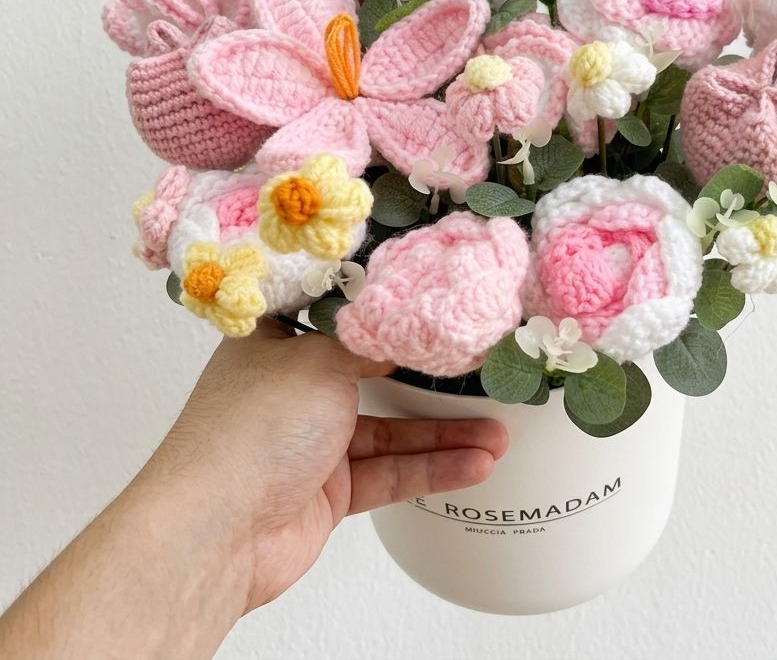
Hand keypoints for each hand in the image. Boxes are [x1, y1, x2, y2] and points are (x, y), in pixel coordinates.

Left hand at [141, 320, 507, 612]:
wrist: (217, 533)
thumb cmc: (249, 431)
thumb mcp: (319, 360)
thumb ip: (369, 343)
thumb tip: (404, 325)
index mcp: (276, 345)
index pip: (337, 319)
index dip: (382, 312)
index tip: (431, 305)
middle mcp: (294, 391)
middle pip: (373, 377)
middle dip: (428, 382)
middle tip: (479, 375)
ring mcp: (312, 443)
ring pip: (391, 431)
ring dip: (443, 434)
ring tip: (498, 434)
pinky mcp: (329, 492)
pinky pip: (390, 474)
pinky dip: (432, 470)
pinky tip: (474, 465)